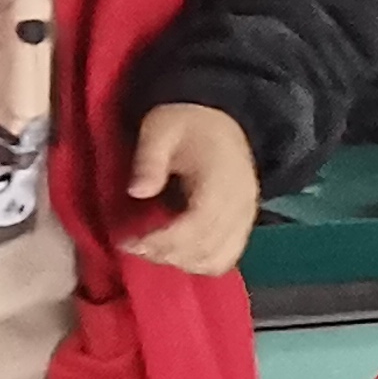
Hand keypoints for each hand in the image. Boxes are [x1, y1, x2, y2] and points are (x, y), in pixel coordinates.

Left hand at [125, 102, 261, 274]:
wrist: (218, 116)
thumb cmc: (186, 122)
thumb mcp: (159, 129)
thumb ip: (149, 160)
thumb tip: (137, 192)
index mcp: (222, 178)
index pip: (199, 224)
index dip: (164, 240)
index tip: (131, 241)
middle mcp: (240, 203)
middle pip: (207, 247)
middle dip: (166, 254)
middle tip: (133, 244)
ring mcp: (246, 216)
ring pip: (217, 259)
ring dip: (182, 262)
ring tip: (152, 248)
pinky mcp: (244, 224)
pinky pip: (226, 257)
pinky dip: (199, 262)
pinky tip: (176, 252)